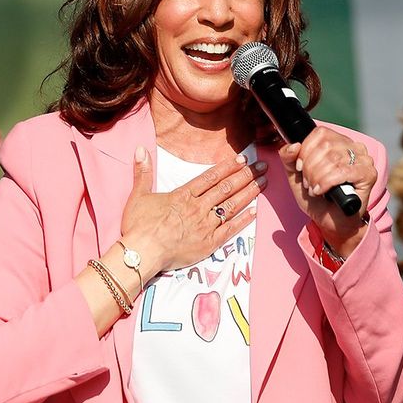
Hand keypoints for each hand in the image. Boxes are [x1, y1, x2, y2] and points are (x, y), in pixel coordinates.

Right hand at [120, 146, 266, 274]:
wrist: (142, 252)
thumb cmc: (139, 226)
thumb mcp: (139, 195)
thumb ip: (143, 172)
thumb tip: (139, 149)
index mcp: (183, 195)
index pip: (211, 177)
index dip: (228, 167)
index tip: (242, 159)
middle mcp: (198, 207)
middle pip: (226, 188)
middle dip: (246, 175)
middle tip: (262, 166)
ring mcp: (205, 225)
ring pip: (231, 205)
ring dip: (249, 193)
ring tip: (264, 182)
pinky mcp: (209, 243)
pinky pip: (230, 230)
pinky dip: (243, 220)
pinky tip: (255, 211)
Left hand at [277, 128, 375, 256]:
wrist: (332, 223)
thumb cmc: (317, 198)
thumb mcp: (296, 176)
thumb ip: (288, 158)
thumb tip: (292, 146)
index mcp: (339, 142)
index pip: (320, 133)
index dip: (305, 150)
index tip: (300, 167)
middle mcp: (354, 147)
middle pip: (325, 145)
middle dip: (310, 167)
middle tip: (309, 183)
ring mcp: (364, 159)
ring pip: (333, 158)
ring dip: (317, 177)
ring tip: (315, 189)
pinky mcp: (369, 174)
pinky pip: (342, 172)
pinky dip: (327, 183)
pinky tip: (322, 191)